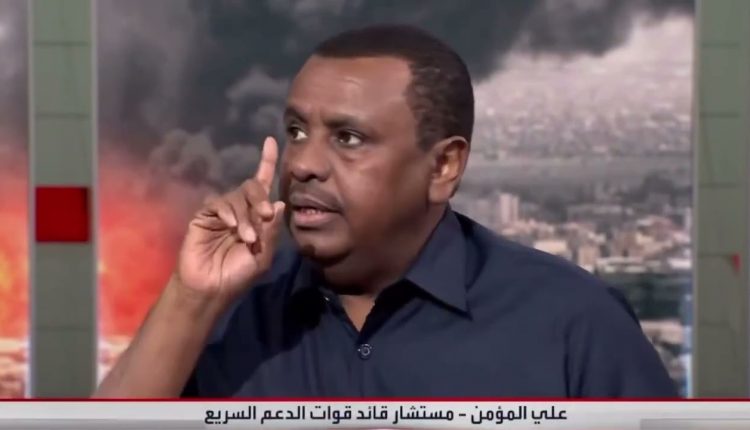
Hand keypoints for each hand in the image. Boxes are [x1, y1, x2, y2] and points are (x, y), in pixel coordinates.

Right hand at [175, 137, 285, 299]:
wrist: (211, 289)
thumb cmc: (238, 276)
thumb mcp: (263, 256)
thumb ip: (271, 231)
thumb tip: (279, 204)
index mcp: (257, 218)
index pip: (263, 185)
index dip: (267, 162)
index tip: (271, 141)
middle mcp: (241, 210)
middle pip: (253, 186)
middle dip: (261, 197)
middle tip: (265, 215)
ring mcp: (222, 211)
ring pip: (238, 196)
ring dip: (246, 216)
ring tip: (247, 238)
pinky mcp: (204, 215)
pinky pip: (218, 202)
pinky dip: (228, 212)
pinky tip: (232, 226)